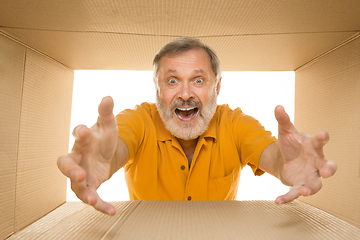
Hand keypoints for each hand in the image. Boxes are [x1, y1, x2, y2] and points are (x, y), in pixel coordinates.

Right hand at [57, 96, 118, 214]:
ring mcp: (81, 174)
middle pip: (66, 164)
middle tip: (79, 174)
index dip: (79, 132)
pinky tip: (111, 211)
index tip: (83, 131)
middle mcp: (78, 158)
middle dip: (71, 169)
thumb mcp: (108, 126)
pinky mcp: (89, 187)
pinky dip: (100, 205)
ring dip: (84, 192)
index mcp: (83, 140)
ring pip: (76, 185)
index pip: (76, 135)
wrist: (106, 154)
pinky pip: (92, 197)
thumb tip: (108, 97)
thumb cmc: (103, 138)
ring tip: (93, 200)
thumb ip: (106, 113)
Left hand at [274, 105, 336, 203]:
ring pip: (317, 184)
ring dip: (312, 188)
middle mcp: (317, 162)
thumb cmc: (291, 144)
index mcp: (314, 146)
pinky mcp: (300, 185)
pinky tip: (278, 201)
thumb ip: (283, 120)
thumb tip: (277, 107)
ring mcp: (310, 175)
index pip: (322, 141)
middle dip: (329, 169)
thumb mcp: (285, 131)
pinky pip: (296, 193)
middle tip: (326, 171)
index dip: (322, 137)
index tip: (320, 134)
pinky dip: (288, 197)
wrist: (286, 159)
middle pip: (329, 166)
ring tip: (305, 191)